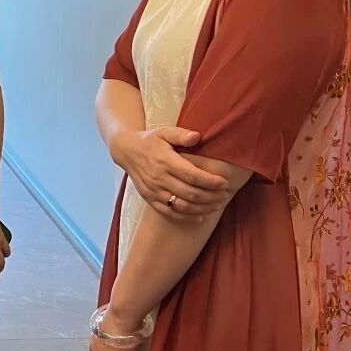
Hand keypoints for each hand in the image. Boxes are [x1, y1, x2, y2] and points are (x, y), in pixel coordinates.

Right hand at [110, 128, 229, 221]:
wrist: (126, 151)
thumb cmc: (150, 141)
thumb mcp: (164, 132)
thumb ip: (181, 134)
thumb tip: (197, 137)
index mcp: (165, 161)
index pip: (193, 176)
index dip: (211, 182)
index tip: (225, 183)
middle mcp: (159, 178)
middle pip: (191, 193)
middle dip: (211, 196)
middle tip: (225, 195)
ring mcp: (154, 191)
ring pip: (182, 206)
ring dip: (202, 208)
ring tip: (217, 205)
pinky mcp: (150, 199)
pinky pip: (170, 213)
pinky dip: (187, 218)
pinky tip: (200, 217)